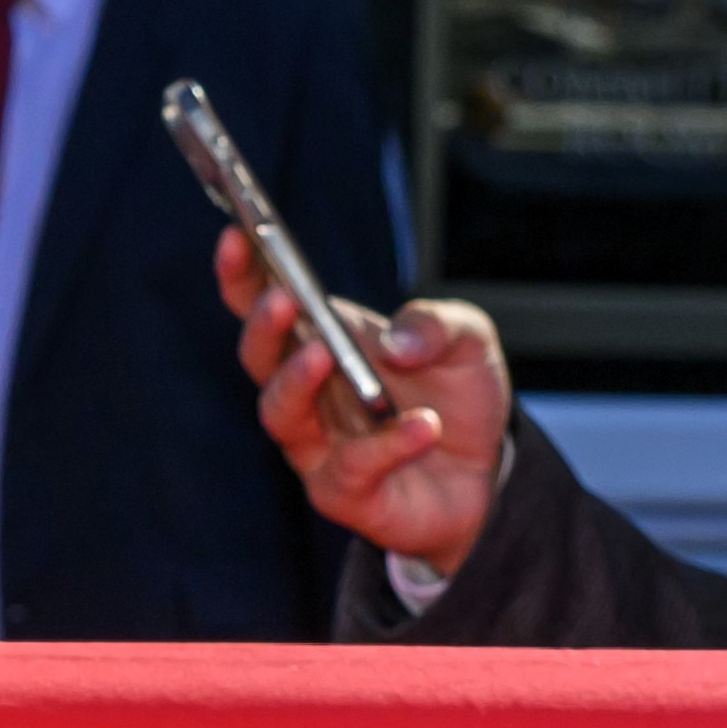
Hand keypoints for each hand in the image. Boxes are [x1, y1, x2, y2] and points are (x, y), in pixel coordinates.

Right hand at [217, 226, 511, 575]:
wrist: (489, 475)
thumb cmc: (456, 397)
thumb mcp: (468, 341)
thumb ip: (438, 323)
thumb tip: (393, 342)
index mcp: (320, 342)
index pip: (262, 302)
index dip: (241, 271)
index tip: (237, 233)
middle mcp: (305, 393)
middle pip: (258, 358)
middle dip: (263, 327)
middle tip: (284, 299)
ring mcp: (317, 445)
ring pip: (280, 414)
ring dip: (297, 382)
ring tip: (326, 355)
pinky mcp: (343, 493)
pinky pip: (349, 468)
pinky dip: (386, 445)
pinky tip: (423, 425)